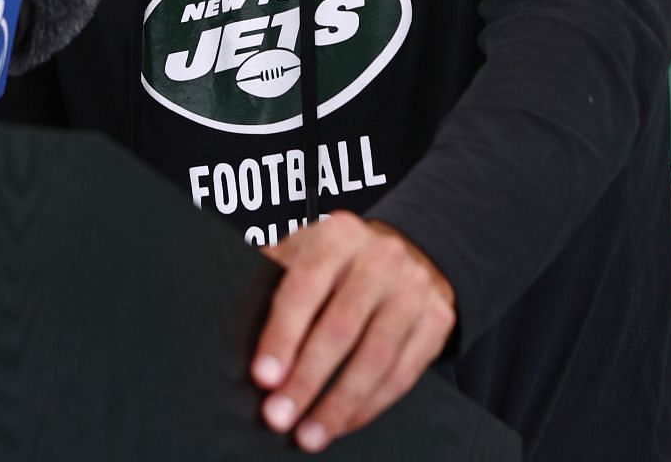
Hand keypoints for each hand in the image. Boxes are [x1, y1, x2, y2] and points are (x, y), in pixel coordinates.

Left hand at [251, 210, 455, 452]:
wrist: (406, 252)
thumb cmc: (337, 261)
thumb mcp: (304, 251)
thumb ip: (273, 276)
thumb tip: (233, 326)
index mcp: (337, 235)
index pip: (303, 290)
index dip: (282, 337)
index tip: (263, 377)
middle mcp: (380, 258)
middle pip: (340, 328)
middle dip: (306, 380)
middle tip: (279, 416)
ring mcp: (414, 289)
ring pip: (375, 357)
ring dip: (339, 404)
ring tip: (309, 434)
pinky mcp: (437, 320)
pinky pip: (402, 374)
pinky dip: (369, 406)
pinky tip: (342, 423)